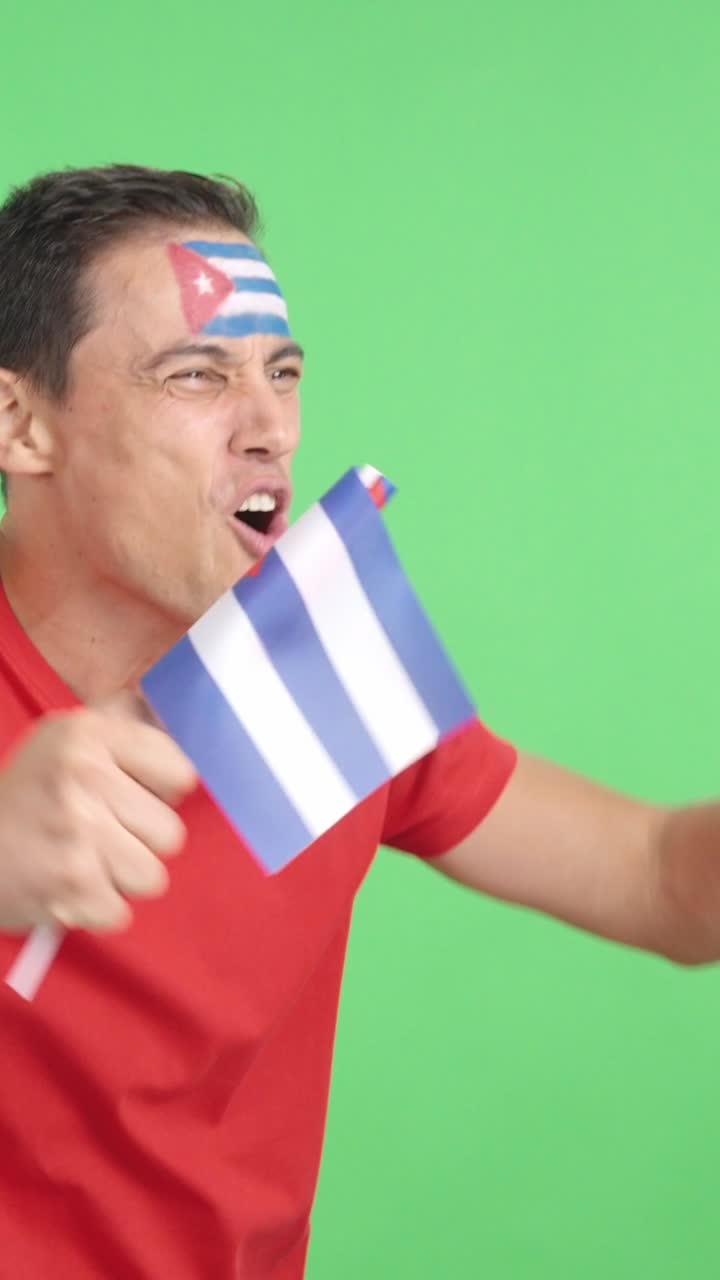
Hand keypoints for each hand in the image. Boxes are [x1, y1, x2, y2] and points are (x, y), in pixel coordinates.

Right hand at [0, 691, 196, 932]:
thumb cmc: (22, 797)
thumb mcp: (63, 741)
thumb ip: (124, 734)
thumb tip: (181, 742)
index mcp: (88, 734)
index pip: (180, 774)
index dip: (158, 793)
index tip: (130, 796)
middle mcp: (84, 776)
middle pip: (170, 833)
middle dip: (138, 842)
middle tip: (100, 834)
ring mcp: (77, 831)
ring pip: (151, 876)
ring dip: (119, 878)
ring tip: (84, 861)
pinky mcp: (69, 885)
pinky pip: (119, 911)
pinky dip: (94, 908)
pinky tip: (67, 886)